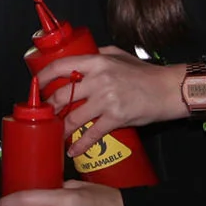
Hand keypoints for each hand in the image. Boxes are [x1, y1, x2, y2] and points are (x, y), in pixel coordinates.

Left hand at [34, 47, 187, 151]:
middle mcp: (99, 79)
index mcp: (97, 61)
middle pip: (63, 96)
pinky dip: (80, 144)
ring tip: (56, 134)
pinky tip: (73, 150)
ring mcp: (107, 99)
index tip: (36, 86)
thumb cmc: (145, 73)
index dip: (43, 78)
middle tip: (46, 115)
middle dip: (50, 108)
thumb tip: (79, 60)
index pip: (60, 67)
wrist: (168, 90)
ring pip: (74, 118)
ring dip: (62, 129)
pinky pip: (92, 134)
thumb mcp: (119, 55)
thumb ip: (99, 55)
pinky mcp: (116, 117)